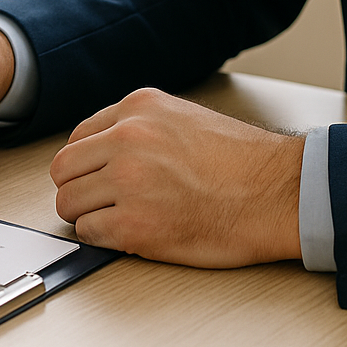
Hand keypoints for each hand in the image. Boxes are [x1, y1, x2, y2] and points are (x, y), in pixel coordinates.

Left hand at [49, 88, 303, 267]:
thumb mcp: (185, 118)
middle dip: (78, 189)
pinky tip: (129, 234)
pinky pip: (89, 233)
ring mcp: (128, 182)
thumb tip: (102, 152)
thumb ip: (140, 128)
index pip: (78, 138)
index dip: (86, 164)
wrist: (282, 194)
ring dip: (87, 216)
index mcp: (138, 108)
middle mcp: (127, 139)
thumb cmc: (246, 164)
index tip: (95, 178)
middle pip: (64, 170)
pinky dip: (102, 239)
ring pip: (69, 203)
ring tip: (118, 219)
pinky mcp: (134, 225)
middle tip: (98, 203)